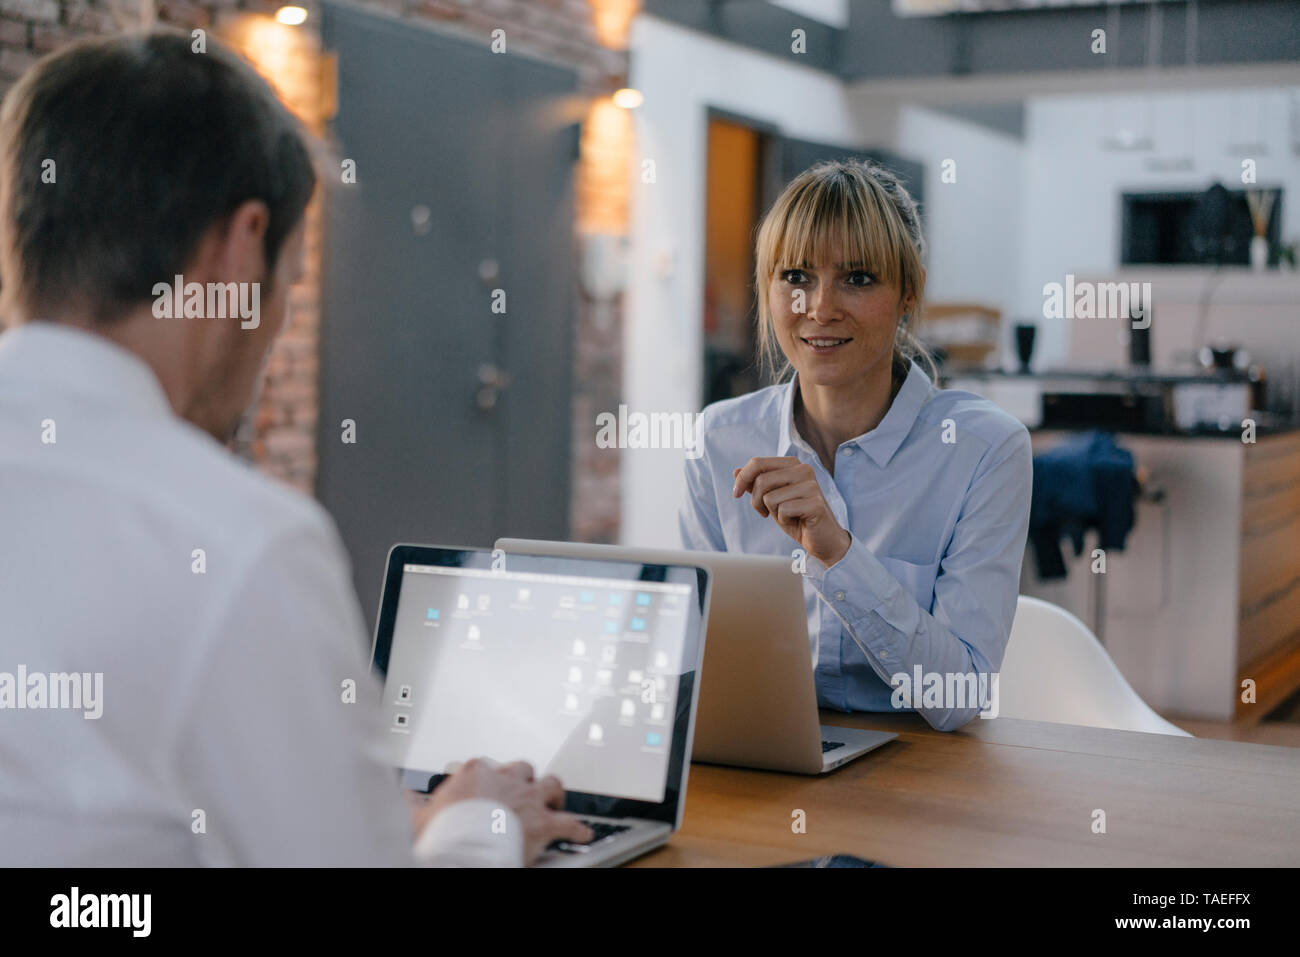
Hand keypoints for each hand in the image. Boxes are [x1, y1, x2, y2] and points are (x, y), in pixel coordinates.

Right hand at [415, 758, 592, 862]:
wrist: (463, 849)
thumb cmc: (441, 833)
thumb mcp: (418, 817)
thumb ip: (412, 804)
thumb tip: (402, 797)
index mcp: (475, 774)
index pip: (486, 766)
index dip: (490, 778)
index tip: (488, 785)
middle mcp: (505, 781)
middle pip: (523, 769)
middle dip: (525, 780)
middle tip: (524, 791)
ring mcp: (527, 800)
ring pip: (551, 785)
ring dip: (554, 794)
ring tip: (556, 801)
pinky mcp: (543, 823)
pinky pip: (570, 823)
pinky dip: (577, 829)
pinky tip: (583, 833)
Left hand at [733, 456, 850, 565]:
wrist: (821, 539)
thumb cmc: (795, 517)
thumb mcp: (771, 499)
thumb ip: (755, 484)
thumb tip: (735, 471)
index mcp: (792, 464)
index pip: (757, 462)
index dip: (742, 478)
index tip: (736, 494)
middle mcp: (804, 470)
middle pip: (761, 480)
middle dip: (756, 500)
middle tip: (764, 512)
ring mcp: (811, 486)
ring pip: (770, 497)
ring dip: (772, 512)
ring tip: (786, 516)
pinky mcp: (815, 503)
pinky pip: (783, 510)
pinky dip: (784, 520)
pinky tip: (796, 521)